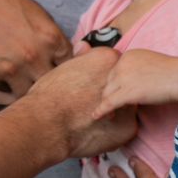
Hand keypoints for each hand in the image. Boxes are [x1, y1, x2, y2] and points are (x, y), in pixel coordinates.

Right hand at [0, 0, 73, 97]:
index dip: (65, 68)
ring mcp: (12, 68)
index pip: (71, 67)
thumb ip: (54, 37)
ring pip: (29, 94)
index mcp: (50, 38)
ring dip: (27, 88)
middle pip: (53, 85)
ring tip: (21, 76)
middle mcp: (34, 56)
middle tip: (41, 77)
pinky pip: (3, 90)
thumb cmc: (1, 2)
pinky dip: (4, 84)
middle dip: (49, 82)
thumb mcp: (37, 13)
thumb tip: (70, 55)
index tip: (58, 68)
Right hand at [20, 46, 135, 158]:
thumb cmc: (49, 95)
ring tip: (89, 117)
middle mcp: (122, 79)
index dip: (100, 76)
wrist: (47, 124)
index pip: (112, 64)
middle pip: (122, 85)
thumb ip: (81, 58)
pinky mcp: (129, 127)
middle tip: (88, 102)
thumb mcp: (63, 68)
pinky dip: (112, 131)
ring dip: (114, 111)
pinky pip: (123, 128)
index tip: (88, 85)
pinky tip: (94, 131)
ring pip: (125, 107)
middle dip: (109, 93)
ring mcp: (128, 104)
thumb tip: (85, 46)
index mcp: (106, 58)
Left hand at [92, 50, 177, 118]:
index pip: (114, 72)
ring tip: (106, 114)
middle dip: (108, 94)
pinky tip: (95, 117)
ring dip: (105, 104)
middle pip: (108, 82)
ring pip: (107, 93)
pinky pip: (109, 103)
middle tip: (108, 106)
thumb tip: (134, 84)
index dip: (115, 85)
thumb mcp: (151, 64)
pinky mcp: (127, 92)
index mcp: (128, 55)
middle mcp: (122, 64)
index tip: (116, 93)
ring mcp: (123, 77)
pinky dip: (101, 111)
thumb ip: (138, 70)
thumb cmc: (175, 73)